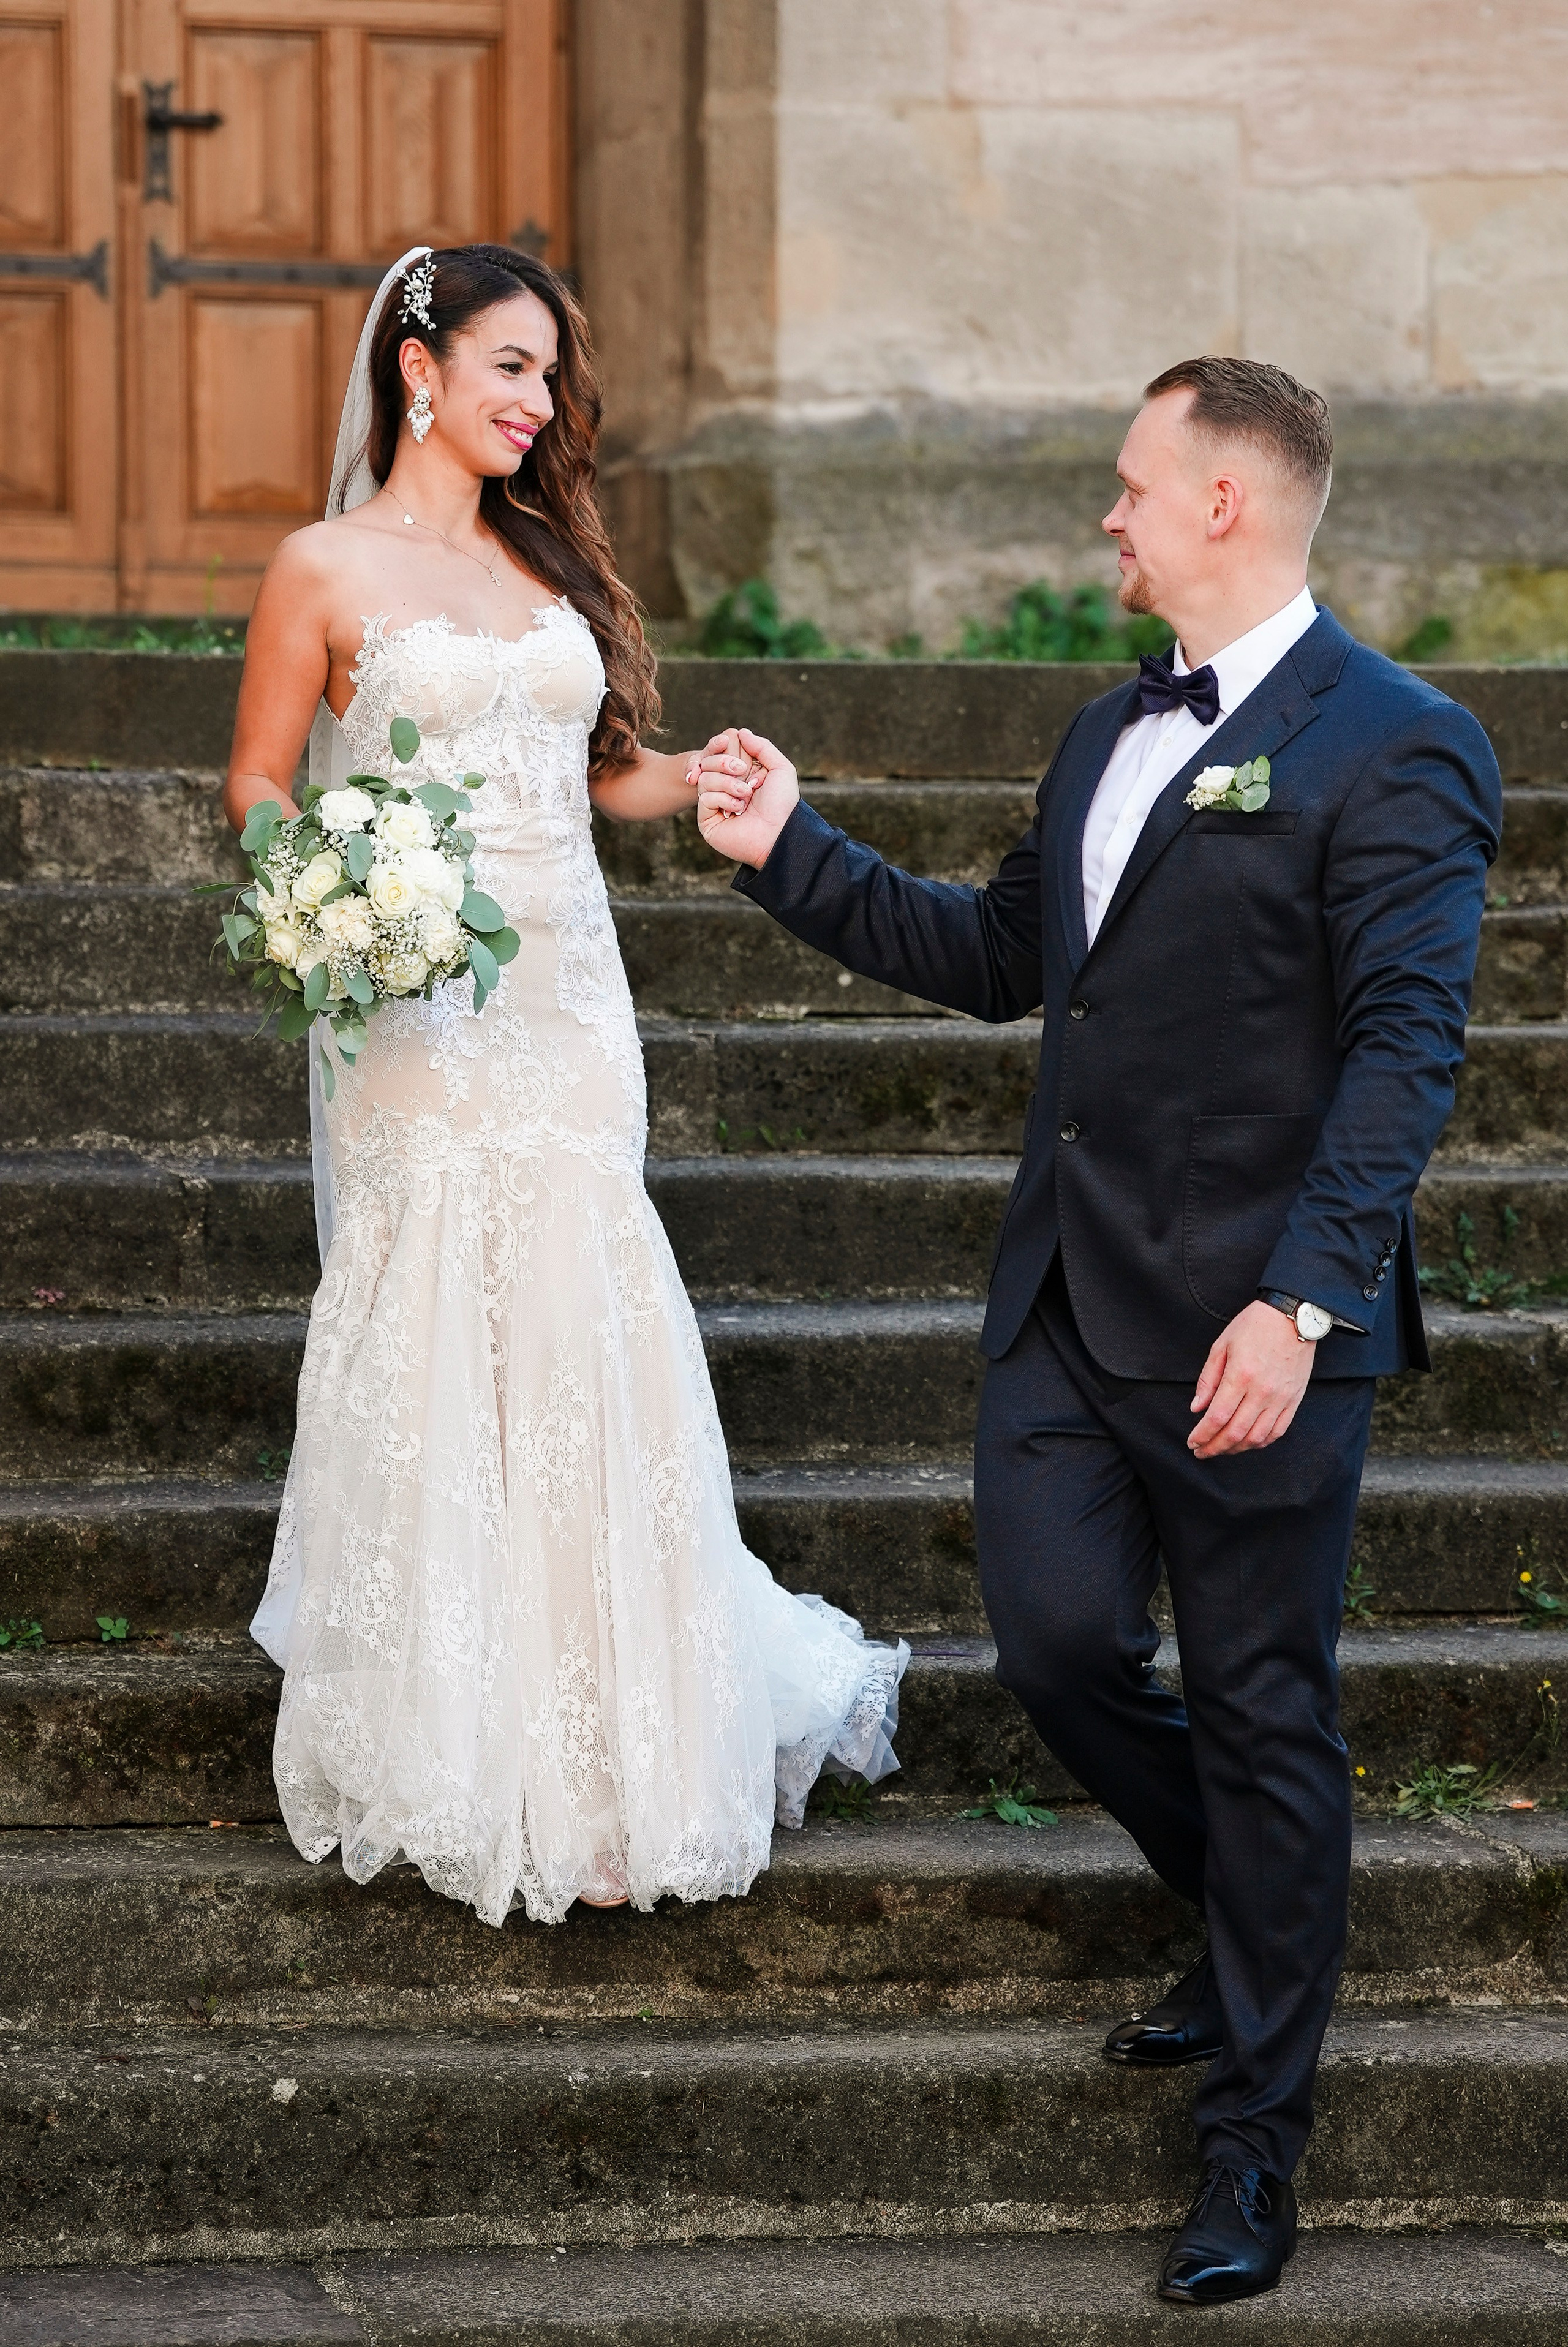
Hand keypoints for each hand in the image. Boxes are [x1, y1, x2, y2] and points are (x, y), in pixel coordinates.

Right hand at [690, 727, 799, 867]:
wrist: (778, 834)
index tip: (725, 741)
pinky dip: (723, 799)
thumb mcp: (780, 768)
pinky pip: (704, 797)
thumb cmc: (782, 804)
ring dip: (728, 783)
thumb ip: (762, 746)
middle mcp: (726, 786)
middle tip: (742, 771)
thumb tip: (741, 732)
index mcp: (741, 773)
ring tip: (745, 796)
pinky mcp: (707, 818)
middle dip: (724, 762)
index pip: (720, 750)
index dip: (721, 744)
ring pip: (704, 778)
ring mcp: (715, 802)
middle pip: (707, 761)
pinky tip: (737, 810)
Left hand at [1188, 1300, 1314, 1459]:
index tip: (1191, 1442)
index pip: (1217, 1417)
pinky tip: (1246, 1442)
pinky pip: (1277, 1431)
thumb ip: (1208, 1379)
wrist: (1294, 1316)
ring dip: (1235, 1449)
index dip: (1202, 1435)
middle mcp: (1262, 1391)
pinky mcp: (1294, 1400)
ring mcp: (1281, 1398)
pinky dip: (1260, 1442)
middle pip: (1235, 1432)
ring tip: (1221, 1449)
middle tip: (1201, 1452)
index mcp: (1240, 1376)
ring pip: (1256, 1437)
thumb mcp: (1222, 1345)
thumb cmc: (1254, 1326)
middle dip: (1214, 1447)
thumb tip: (1197, 1408)